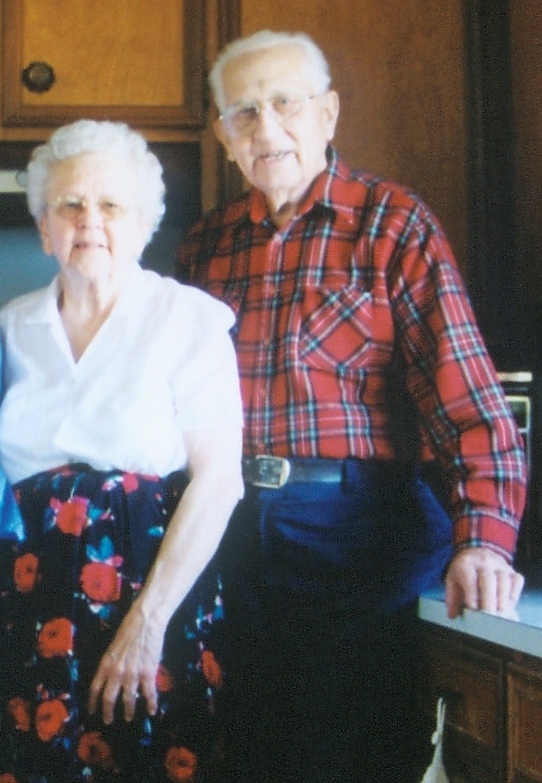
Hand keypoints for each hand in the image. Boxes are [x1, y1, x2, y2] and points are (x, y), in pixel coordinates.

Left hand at [88, 602, 165, 723]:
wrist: (145, 621)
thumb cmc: (129, 629)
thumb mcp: (114, 647)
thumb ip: (111, 663)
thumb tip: (111, 676)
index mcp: (106, 663)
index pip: (95, 688)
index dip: (93, 702)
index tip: (92, 711)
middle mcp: (116, 672)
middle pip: (109, 698)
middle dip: (107, 712)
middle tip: (108, 721)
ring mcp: (132, 674)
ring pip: (128, 699)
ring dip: (128, 710)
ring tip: (128, 717)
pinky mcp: (148, 673)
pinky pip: (148, 693)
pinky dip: (150, 703)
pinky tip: (152, 711)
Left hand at [444, 547, 523, 619]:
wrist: (476, 553)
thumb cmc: (463, 572)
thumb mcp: (452, 581)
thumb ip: (452, 599)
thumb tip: (453, 616)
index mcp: (466, 564)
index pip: (470, 579)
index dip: (472, 595)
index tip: (473, 610)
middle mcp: (484, 561)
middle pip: (488, 581)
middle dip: (489, 602)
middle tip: (488, 618)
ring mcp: (499, 565)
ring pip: (504, 582)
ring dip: (502, 601)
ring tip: (499, 616)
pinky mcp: (511, 570)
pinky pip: (516, 581)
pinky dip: (514, 595)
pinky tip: (508, 606)